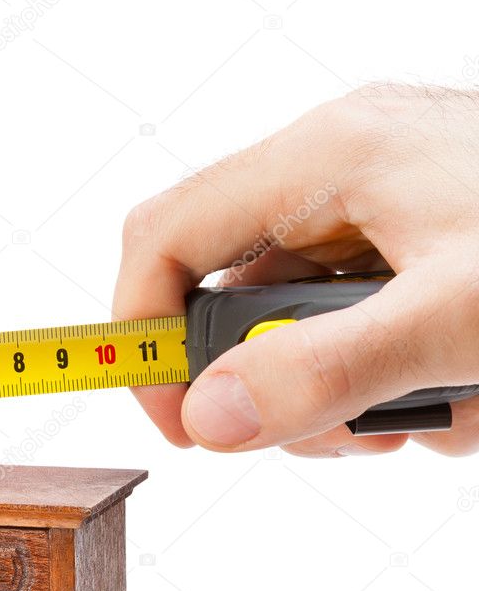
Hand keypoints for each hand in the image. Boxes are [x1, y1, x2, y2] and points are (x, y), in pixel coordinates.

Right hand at [114, 83, 478, 457]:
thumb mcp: (457, 320)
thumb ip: (322, 372)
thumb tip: (208, 419)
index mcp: (325, 158)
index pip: (164, 239)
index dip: (142, 335)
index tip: (180, 421)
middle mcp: (338, 179)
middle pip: (227, 298)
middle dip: (270, 386)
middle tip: (332, 432)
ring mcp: (376, 217)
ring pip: (292, 332)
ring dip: (343, 398)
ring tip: (426, 417)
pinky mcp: (412, 254)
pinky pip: (355, 335)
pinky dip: (393, 386)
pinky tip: (459, 393)